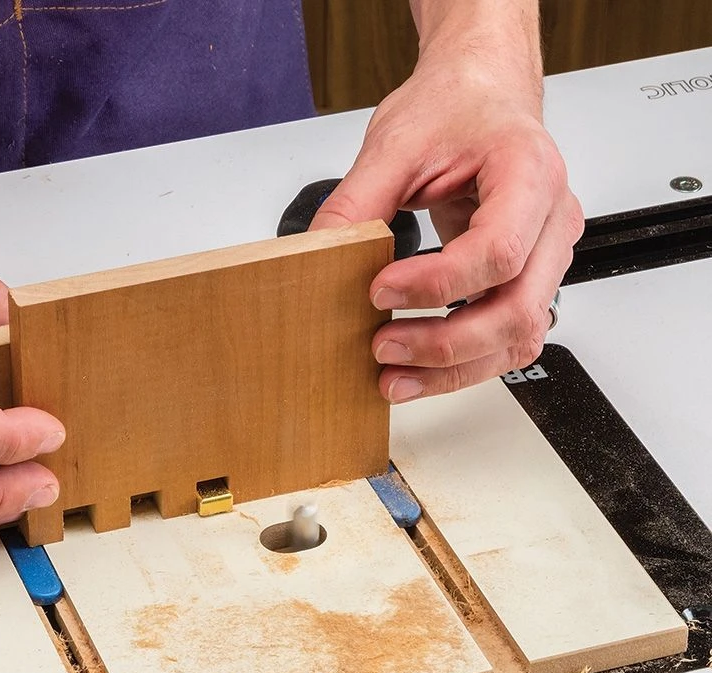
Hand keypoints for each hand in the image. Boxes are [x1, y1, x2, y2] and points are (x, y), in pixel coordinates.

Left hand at [311, 38, 583, 401]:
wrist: (482, 97)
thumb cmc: (455, 108)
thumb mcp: (395, 143)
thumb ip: (356, 203)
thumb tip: (317, 256)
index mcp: (530, 173)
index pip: (497, 251)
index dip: (436, 285)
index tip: (379, 292)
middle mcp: (552, 221)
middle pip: (516, 311)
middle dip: (444, 344)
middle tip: (382, 347)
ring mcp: (547, 257)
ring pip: (518, 339)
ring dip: (454, 370)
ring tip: (393, 378)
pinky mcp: (529, 281)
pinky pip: (507, 340)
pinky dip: (462, 364)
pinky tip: (418, 370)